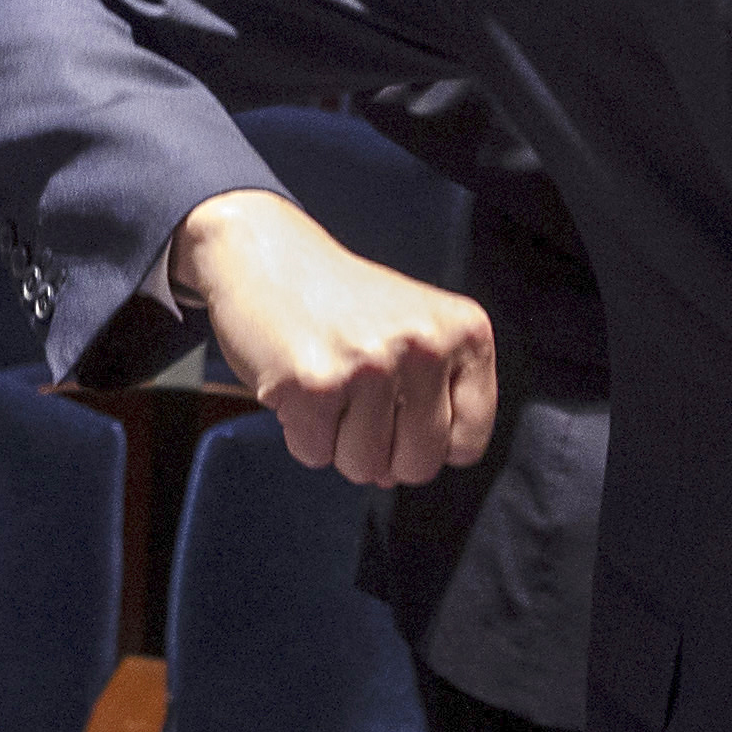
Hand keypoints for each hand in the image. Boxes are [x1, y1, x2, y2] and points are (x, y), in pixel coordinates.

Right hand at [172, 188, 495, 486]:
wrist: (263, 254)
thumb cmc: (341, 303)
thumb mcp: (415, 329)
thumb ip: (431, 400)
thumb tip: (393, 477)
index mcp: (464, 332)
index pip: (468, 442)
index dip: (428, 443)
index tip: (402, 412)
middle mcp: (425, 346)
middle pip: (418, 465)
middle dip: (382, 454)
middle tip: (356, 404)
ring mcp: (369, 365)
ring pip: (364, 466)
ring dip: (336, 443)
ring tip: (326, 387)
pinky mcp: (313, 383)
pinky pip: (314, 453)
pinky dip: (300, 432)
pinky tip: (296, 385)